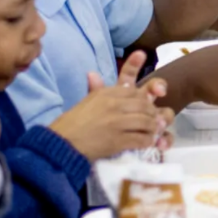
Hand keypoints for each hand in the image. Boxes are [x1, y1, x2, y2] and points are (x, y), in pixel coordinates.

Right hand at [51, 52, 171, 160]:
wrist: (62, 144)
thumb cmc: (73, 123)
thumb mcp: (85, 101)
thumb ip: (95, 88)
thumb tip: (92, 73)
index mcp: (106, 93)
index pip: (134, 90)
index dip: (146, 96)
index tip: (149, 103)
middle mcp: (113, 105)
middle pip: (144, 105)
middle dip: (153, 113)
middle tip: (156, 120)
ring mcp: (117, 123)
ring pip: (146, 121)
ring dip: (153, 128)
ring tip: (154, 132)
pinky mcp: (118, 140)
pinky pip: (141, 139)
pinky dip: (147, 141)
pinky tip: (147, 142)